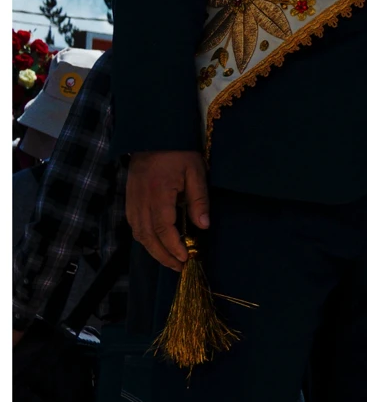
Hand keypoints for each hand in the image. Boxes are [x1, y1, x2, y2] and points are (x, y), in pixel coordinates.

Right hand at [127, 150, 209, 268]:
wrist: (153, 135)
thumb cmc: (178, 152)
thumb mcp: (196, 172)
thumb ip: (199, 200)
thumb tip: (203, 226)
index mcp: (158, 193)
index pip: (164, 228)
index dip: (174, 247)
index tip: (186, 259)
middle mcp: (141, 200)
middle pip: (148, 236)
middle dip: (163, 255)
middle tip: (179, 267)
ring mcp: (132, 200)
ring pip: (138, 233)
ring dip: (153, 250)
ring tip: (170, 259)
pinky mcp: (129, 198)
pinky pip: (133, 224)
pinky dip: (144, 238)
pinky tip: (156, 243)